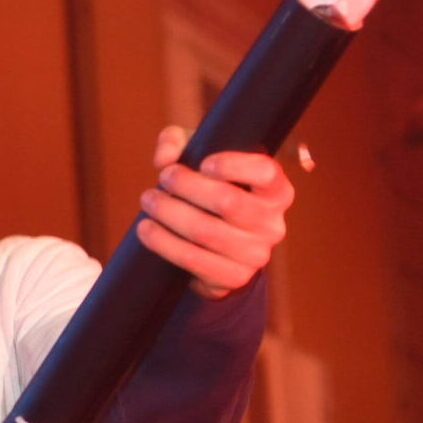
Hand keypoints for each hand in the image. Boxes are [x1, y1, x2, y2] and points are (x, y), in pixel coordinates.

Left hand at [135, 127, 298, 298]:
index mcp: (276, 191)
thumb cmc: (211, 190)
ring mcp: (256, 255)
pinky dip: (165, 244)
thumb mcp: (200, 158)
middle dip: (188, 186)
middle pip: (228, 202)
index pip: (266, 173)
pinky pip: (195, 261)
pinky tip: (147, 229)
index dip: (234, 165)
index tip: (203, 163)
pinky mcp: (233, 278)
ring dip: (170, 213)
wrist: (217, 247)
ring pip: (207, 232)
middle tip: (164, 178)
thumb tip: (165, 157)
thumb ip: (179, 144)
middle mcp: (273, 224)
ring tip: (148, 200)